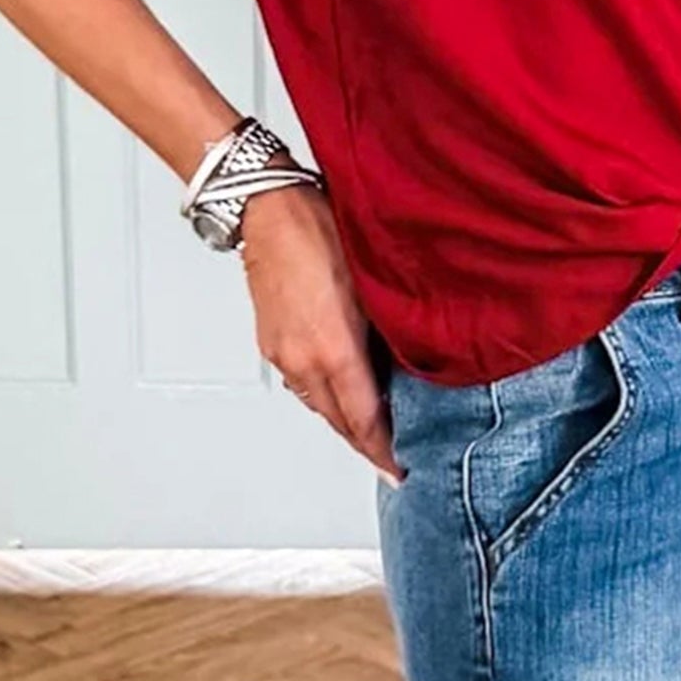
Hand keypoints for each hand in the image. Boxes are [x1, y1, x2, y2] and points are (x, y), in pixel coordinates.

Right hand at [240, 181, 405, 484]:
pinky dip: (327, 398)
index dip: (383, 451)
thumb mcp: (371, 282)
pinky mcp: (272, 343)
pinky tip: (344, 391)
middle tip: (393, 461)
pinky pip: (304, 385)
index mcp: (332, 349)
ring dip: (346, 421)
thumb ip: (388, 329)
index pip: (363, 420)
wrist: (269, 209)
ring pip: (320, 405)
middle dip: (367, 444)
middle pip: (339, 422)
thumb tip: (410, 360)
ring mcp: (283, 354)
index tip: (401, 470)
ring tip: (375, 430)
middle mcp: (302, 361)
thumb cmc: (321, 229)